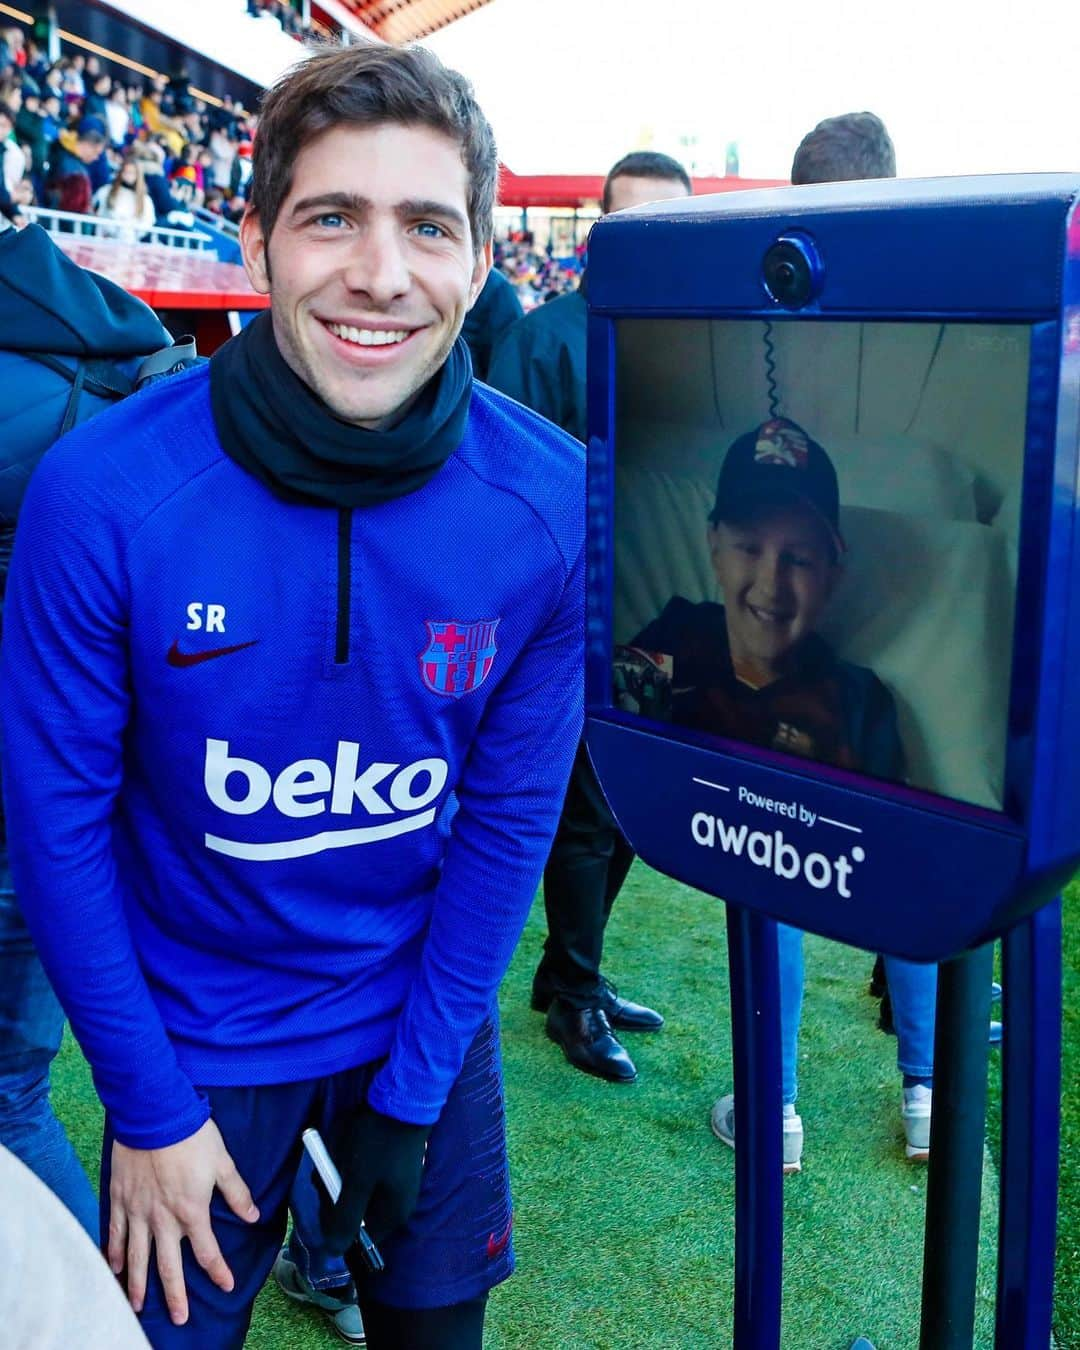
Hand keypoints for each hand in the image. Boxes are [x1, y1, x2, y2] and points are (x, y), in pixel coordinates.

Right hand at [107, 1117, 258, 1325]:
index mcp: (192, 1211)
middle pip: (168, 1266)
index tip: (226, 1287)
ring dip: (138, 1284)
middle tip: (179, 1318)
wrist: (154, 1115)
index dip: (218, 1272)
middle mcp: (163, 1219)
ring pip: (137, 1258)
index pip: (208, 1251)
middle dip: (174, 1296)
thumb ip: (237, 1193)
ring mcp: (138, 1212)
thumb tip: (253, 1216)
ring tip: (137, 1307)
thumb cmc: (192, 1136)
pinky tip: (112, 1270)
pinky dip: (113, 1254)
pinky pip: (115, 1234)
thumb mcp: (223, 1163)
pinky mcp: (120, 1200)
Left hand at [322, 1104, 430, 1253]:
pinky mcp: (392, 1164)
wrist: (404, 1097)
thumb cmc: (379, 1142)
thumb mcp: (357, 1181)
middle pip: (356, 1213)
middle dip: (336, 1192)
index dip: (336, 1221)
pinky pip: (365, 1173)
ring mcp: (396, 1183)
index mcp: (392, 1215)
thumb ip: (344, 1218)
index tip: (327, 1195)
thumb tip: (333, 1252)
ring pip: (357, 1190)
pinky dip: (352, 1162)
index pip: (357, 1237)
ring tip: (337, 1149)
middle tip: (329, 1167)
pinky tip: (349, 1142)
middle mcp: (397, 1204)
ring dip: (341, 1173)